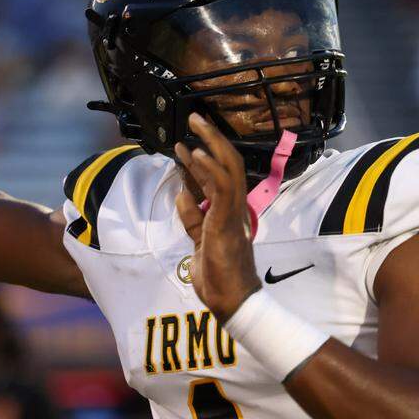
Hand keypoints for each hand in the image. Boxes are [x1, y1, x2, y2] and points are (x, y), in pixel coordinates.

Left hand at [174, 113, 261, 322]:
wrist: (232, 300)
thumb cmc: (218, 275)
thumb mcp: (199, 240)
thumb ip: (192, 218)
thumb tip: (182, 193)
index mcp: (229, 211)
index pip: (218, 176)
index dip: (203, 157)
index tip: (187, 141)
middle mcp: (235, 207)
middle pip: (228, 163)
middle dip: (211, 138)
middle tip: (194, 117)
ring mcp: (234, 212)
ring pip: (228, 167)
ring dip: (210, 143)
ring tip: (194, 124)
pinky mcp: (227, 220)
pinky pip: (220, 187)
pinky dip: (207, 168)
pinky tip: (195, 153)